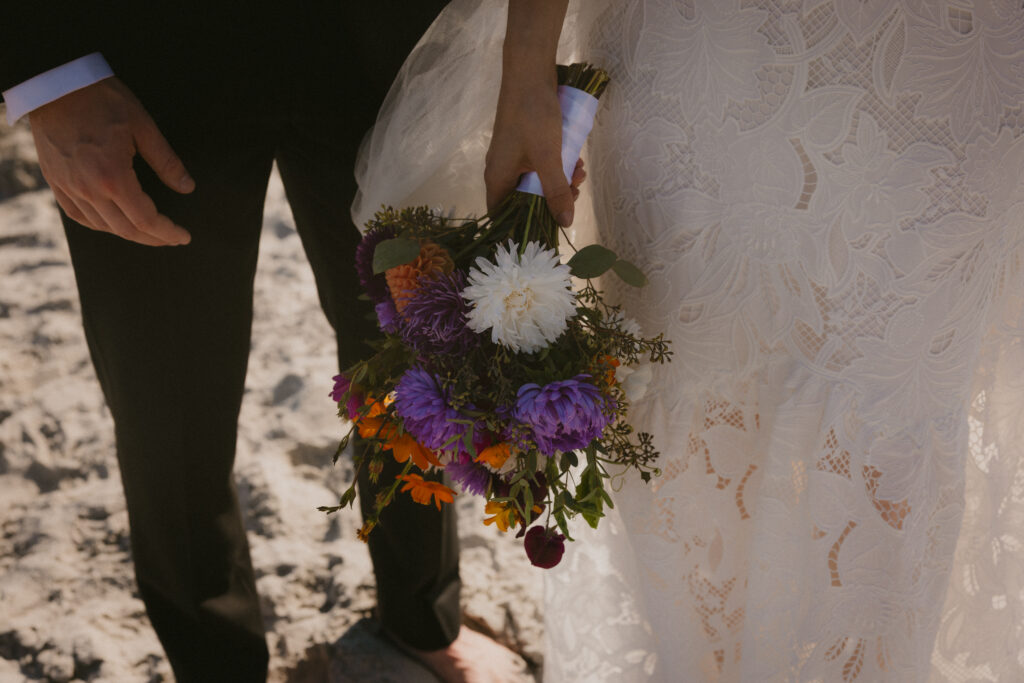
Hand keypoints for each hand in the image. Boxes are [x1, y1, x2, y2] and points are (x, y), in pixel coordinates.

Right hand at [29, 77, 194, 245]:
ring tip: (149, 231)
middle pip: (126, 230)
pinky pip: (78, 215)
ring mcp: (68, 187)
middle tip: (171, 237)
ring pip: (102, 226)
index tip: (183, 236)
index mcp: (113, 177)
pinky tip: (113, 222)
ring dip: (129, 233)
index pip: (146, 220)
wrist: (54, 84)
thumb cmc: (101, 99)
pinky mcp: (55, 181)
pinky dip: (99, 224)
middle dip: (153, 238)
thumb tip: (187, 187)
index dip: (167, 232)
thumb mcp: (142, 126)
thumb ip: (166, 161)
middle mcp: (88, 189)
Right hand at [485, 78, 585, 226]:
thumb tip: (565, 221)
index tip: (550, 224)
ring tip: (581, 172)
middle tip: (575, 190)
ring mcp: (512, 156)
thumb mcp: (548, 157)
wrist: (529, 72)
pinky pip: (540, 165)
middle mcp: (501, 171)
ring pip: (536, 181)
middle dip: (552, 199)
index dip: (524, 225)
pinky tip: (576, 159)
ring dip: (560, 180)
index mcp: (498, 178)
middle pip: (524, 200)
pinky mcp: (523, 144)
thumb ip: (556, 190)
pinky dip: (558, 165)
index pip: (502, 216)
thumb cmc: (533, 116)